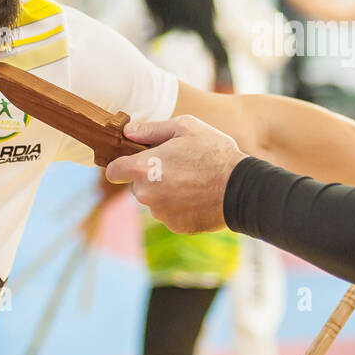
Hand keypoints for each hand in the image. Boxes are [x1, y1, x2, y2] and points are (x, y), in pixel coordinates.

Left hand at [104, 115, 248, 233]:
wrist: (241, 188)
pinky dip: (180, 207)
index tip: (135, 162)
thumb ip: (152, 129)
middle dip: (151, 177)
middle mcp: (146, 194)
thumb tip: (127, 131)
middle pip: (137, 186)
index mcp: (143, 167)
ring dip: (166, 193)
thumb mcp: (186, 127)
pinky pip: (171, 215)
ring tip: (193, 181)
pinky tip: (199, 196)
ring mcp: (160, 213)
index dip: (122, 165)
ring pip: (155, 201)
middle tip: (177, 167)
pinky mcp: (176, 226)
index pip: (113, 171)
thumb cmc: (214, 152)